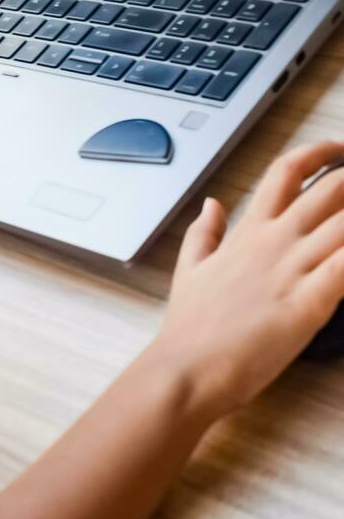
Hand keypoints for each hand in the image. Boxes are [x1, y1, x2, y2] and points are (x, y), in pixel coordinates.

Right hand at [150, 141, 343, 420]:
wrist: (189, 366)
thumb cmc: (192, 324)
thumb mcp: (190, 267)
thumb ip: (205, 231)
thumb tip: (213, 203)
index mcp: (247, 231)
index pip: (285, 172)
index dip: (318, 154)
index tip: (337, 152)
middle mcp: (273, 243)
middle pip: (328, 190)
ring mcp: (291, 272)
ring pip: (343, 225)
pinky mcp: (309, 306)